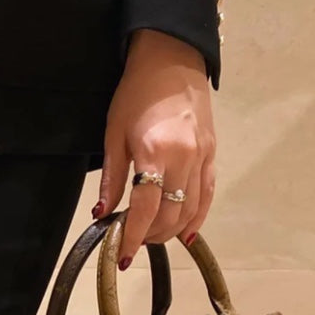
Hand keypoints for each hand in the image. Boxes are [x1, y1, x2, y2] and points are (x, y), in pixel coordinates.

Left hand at [92, 29, 216, 268]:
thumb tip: (103, 214)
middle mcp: (184, 158)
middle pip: (171, 214)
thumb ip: (112, 179)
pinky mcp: (212, 153)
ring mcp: (203, 156)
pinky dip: (197, 217)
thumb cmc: (137, 93)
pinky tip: (185, 233)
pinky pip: (208, 194)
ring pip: (191, 209)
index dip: (134, 236)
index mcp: (156, 152)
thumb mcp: (114, 134)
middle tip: (133, 242)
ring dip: (171, 230)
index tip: (124, 255)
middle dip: (151, 236)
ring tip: (152, 237)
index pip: (146, 208)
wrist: (172, 59)